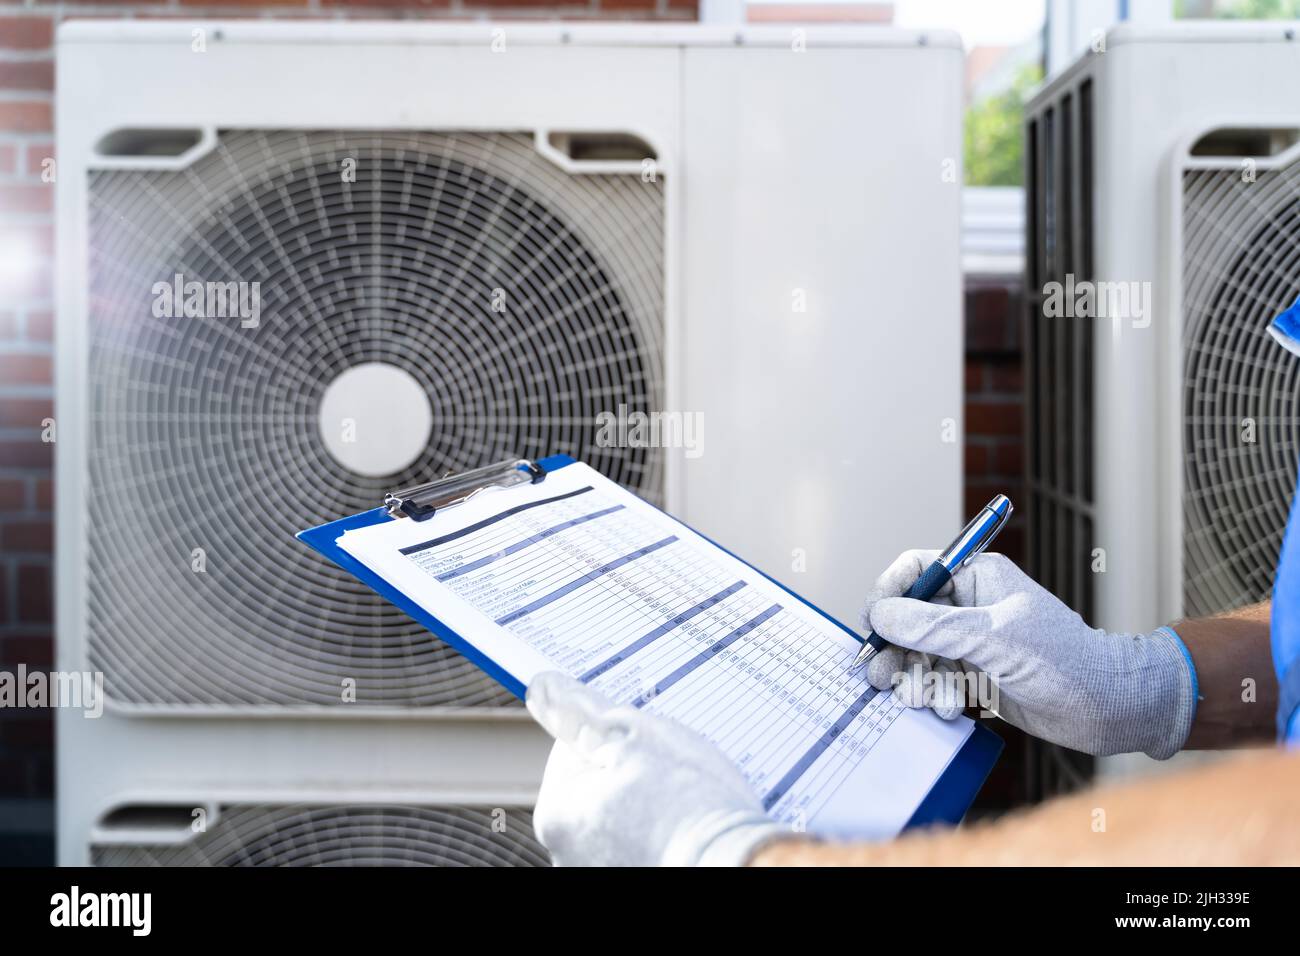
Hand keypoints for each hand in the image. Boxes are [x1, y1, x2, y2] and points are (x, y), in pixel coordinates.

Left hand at [525, 672, 785, 865]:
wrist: (737, 861)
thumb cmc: (689, 804)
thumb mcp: (636, 738)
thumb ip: (586, 712)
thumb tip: (544, 688)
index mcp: (557, 815)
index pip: (572, 748)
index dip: (613, 733)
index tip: (645, 741)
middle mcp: (568, 854)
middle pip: (597, 784)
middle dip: (631, 769)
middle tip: (671, 770)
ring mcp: (600, 870)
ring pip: (623, 813)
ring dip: (648, 800)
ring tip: (684, 800)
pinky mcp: (635, 873)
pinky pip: (641, 839)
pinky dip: (661, 828)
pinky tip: (688, 824)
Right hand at [859, 551, 1197, 758]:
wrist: (1110, 707)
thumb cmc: (1066, 660)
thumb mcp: (995, 638)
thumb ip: (934, 625)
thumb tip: (882, 613)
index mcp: (978, 577)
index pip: (916, 570)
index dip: (889, 593)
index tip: (873, 622)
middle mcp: (971, 607)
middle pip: (909, 617)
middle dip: (894, 647)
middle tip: (879, 675)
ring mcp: (973, 643)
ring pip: (919, 653)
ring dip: (915, 677)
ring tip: (924, 698)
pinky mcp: (978, 676)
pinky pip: (937, 680)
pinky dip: (935, 694)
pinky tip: (950, 708)